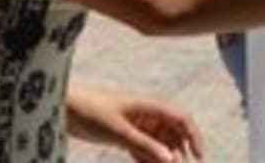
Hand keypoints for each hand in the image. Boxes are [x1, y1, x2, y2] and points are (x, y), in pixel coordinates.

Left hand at [67, 87, 204, 162]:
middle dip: (178, 154)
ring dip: (162, 160)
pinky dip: (148, 162)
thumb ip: (145, 145)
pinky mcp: (125, 137)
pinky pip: (144, 152)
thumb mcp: (118, 131)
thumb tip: (171, 160)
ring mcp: (137, 127)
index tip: (199, 158)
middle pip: (173, 135)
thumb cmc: (91, 111)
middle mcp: (147, 116)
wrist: (65, 109)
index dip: (194, 137)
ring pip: (159, 146)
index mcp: (150, 106)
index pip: (182, 119)